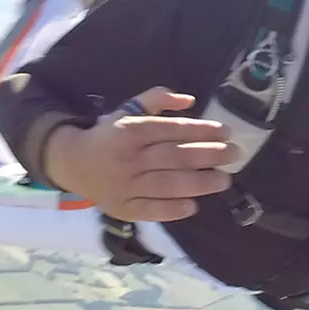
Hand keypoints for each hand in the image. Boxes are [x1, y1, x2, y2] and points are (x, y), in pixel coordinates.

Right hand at [42, 86, 239, 222]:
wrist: (73, 163)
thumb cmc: (111, 135)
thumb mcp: (129, 109)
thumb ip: (157, 98)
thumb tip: (190, 100)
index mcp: (131, 130)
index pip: (172, 130)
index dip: (202, 130)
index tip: (226, 132)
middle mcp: (128, 158)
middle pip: (174, 157)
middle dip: (209, 155)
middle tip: (235, 154)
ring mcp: (125, 185)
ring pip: (166, 185)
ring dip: (199, 183)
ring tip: (224, 180)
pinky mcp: (122, 208)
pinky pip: (149, 210)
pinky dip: (172, 210)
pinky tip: (193, 206)